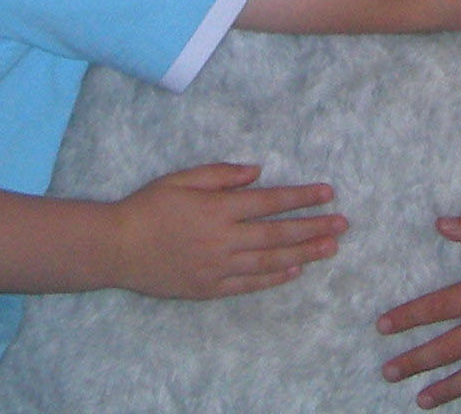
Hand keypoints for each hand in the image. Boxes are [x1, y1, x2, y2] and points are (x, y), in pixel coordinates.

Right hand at [108, 163, 344, 299]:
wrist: (117, 247)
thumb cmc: (148, 206)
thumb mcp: (182, 178)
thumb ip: (221, 174)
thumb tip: (257, 172)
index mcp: (218, 208)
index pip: (270, 201)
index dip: (301, 197)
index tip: (328, 193)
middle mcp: (223, 239)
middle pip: (277, 233)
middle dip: (313, 227)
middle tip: (343, 224)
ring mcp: (217, 267)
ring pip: (269, 261)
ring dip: (303, 253)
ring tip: (330, 248)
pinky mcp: (209, 288)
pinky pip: (248, 284)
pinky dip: (274, 279)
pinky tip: (295, 272)